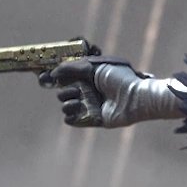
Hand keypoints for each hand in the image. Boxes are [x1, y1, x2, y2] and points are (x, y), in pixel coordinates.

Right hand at [42, 58, 178, 127]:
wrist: (136, 97)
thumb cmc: (120, 79)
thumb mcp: (96, 66)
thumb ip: (73, 67)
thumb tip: (54, 72)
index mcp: (91, 77)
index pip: (68, 77)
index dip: (58, 77)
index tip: (50, 76)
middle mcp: (90, 91)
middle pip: (63, 91)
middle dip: (65, 90)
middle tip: (77, 89)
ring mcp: (92, 106)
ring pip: (66, 105)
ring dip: (67, 101)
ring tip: (79, 99)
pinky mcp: (94, 119)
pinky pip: (72, 120)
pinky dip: (70, 116)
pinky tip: (76, 109)